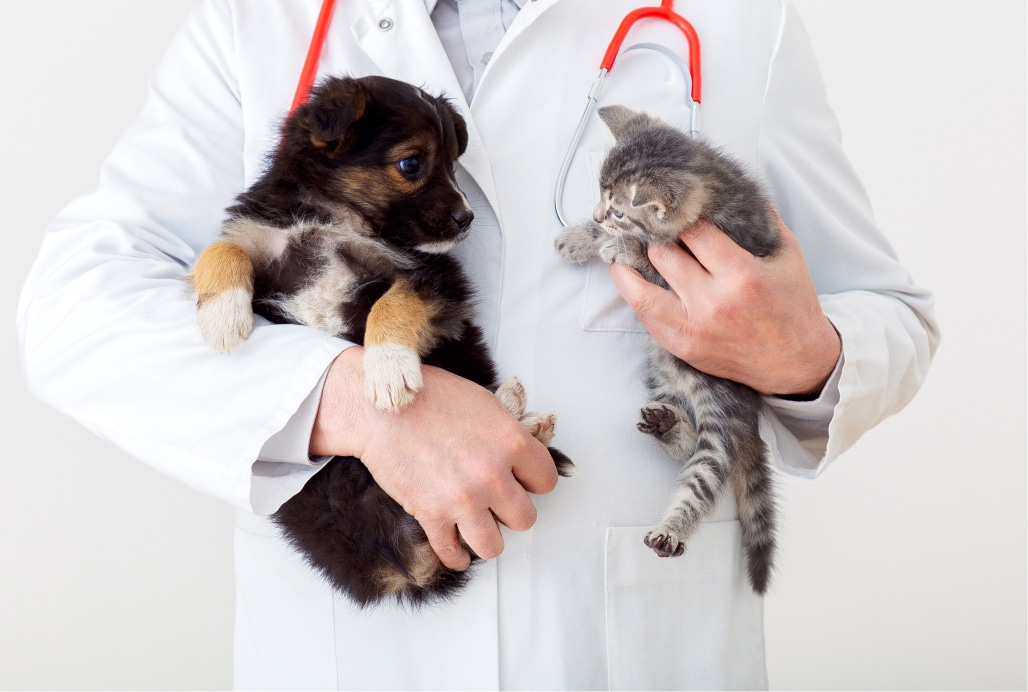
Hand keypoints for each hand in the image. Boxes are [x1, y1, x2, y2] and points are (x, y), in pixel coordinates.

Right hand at [310, 347, 558, 570]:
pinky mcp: (432, 516)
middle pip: (525, 518)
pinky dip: (456, 557)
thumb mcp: (485, 404)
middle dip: (512, 512)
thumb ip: (509, 435)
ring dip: (488, 538)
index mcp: (511, 442)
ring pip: (494, 546)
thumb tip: (523, 458)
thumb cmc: (430, 397)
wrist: (380, 409)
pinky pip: (452, 553)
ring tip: (480, 529)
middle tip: (498, 504)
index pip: (546, 481)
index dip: (534, 482)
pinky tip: (458, 552)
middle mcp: (492, 475)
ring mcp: (462, 499)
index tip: (523, 482)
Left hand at [608, 213, 840, 396]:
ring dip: (626, 267)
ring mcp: (694, 327)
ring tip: (622, 249)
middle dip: (653, 235)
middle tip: (646, 223)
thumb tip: (733, 188)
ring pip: (641, 291)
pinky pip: (645, 317)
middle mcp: (714, 302)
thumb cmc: (792, 304)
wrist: (796, 362)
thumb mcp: (787, 254)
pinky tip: (630, 280)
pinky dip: (633, 295)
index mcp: (742, 275)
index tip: (672, 206)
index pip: (694, 232)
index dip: (679, 215)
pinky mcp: (683, 347)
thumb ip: (762, 218)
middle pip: (663, 256)